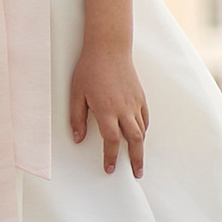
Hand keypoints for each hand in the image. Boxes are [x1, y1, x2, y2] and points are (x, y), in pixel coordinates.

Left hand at [69, 42, 147, 176]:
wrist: (109, 48)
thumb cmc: (90, 69)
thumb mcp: (76, 94)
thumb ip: (77, 118)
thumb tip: (78, 138)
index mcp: (106, 111)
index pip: (111, 141)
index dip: (111, 157)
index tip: (110, 168)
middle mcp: (123, 110)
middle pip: (134, 141)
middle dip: (136, 160)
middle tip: (137, 174)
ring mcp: (134, 103)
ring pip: (141, 131)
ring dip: (140, 147)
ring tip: (138, 160)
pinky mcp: (140, 96)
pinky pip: (145, 118)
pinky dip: (143, 130)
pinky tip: (140, 135)